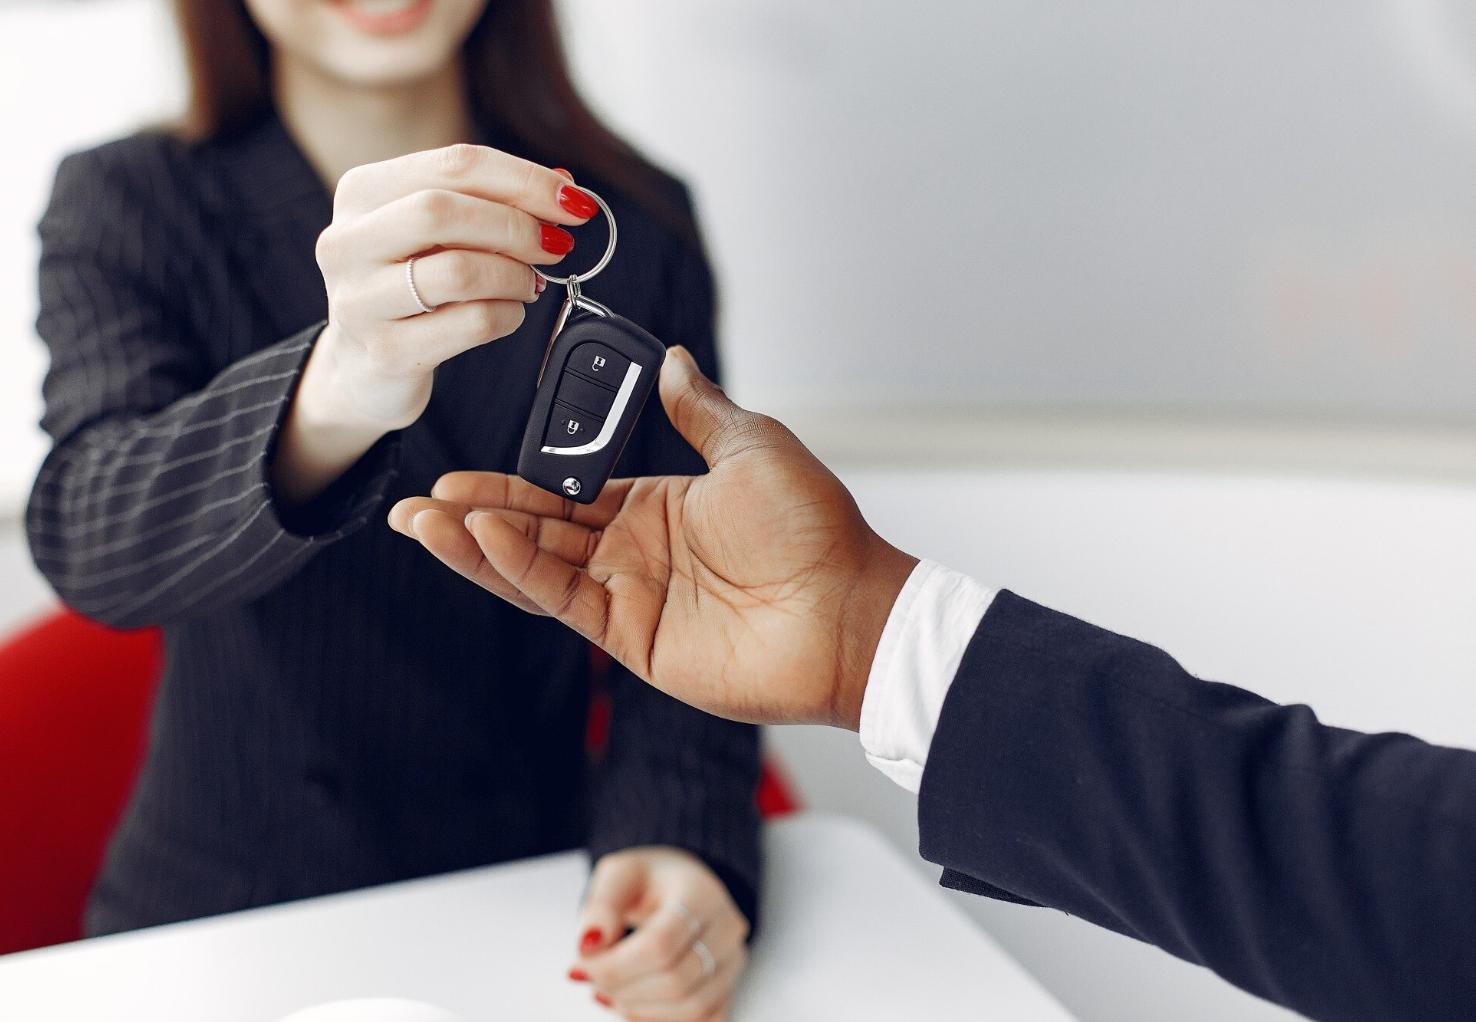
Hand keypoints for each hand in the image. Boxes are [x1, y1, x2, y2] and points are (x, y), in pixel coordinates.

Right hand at [313, 145, 588, 427]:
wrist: (363, 366)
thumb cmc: (408, 287)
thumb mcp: (438, 235)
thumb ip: (492, 201)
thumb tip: (564, 186)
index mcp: (362, 192)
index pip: (454, 164)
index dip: (525, 179)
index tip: (574, 201)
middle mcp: (349, 241)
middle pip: (444, 210)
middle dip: (517, 226)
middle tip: (555, 244)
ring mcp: (361, 299)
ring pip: (459, 270)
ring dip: (514, 275)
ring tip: (528, 283)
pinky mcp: (387, 351)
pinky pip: (470, 323)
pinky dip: (507, 314)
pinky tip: (508, 312)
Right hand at [387, 346, 917, 728]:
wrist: (850, 608)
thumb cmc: (816, 528)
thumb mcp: (753, 446)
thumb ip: (699, 409)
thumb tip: (671, 358)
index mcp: (655, 508)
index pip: (563, 494)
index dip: (509, 484)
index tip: (457, 471)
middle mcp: (634, 554)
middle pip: (535, 533)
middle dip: (472, 517)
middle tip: (415, 501)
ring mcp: (631, 598)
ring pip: (535, 568)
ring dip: (476, 546)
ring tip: (420, 522)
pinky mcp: (634, 637)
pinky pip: (564, 597)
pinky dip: (519, 567)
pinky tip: (481, 535)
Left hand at [569, 848, 748, 1021]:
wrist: (679, 886)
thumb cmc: (647, 880)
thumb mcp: (618, 875)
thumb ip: (600, 906)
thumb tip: (588, 947)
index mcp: (701, 892)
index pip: (661, 944)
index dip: (616, 964)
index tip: (582, 962)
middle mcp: (727, 928)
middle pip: (676, 980)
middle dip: (622, 987)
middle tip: (590, 977)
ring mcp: (733, 961)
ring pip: (691, 1008)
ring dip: (638, 1008)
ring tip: (607, 990)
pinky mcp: (729, 988)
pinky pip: (702, 1020)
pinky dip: (659, 1019)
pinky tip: (632, 1002)